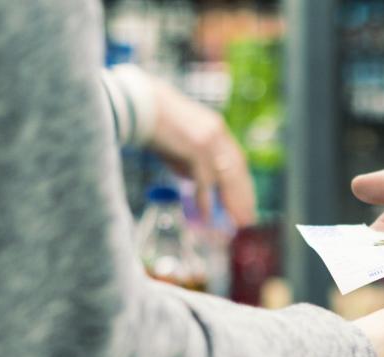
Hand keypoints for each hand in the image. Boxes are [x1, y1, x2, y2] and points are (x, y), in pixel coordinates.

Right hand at [149, 78, 256, 227]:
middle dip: (244, 197)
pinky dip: (206, 202)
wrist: (137, 105)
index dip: (244, 183)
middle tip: (247, 219)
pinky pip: (205, 182)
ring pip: (227, 178)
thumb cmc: (154, 125)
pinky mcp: (196, 149)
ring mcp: (209, 141)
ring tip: (235, 224)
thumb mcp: (182, 143)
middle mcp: (218, 134)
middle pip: (237, 172)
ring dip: (232, 204)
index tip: (247, 201)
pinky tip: (207, 218)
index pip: (238, 161)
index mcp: (217, 129)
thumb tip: (202, 188)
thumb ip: (194, 162)